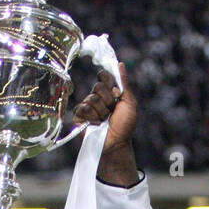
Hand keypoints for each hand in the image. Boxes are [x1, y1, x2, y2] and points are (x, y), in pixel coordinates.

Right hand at [74, 63, 139, 185]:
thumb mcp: (129, 103)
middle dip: (108, 100)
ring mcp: (87, 106)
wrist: (116, 144)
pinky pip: (83, 108)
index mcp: (109, 92)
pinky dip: (92, 117)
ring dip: (102, 112)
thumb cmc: (125, 126)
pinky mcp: (79, 117)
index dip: (109, 82)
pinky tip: (96, 124)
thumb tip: (121, 64)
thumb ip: (124, 84)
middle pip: (98, 87)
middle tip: (112, 111)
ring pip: (91, 99)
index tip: (117, 93)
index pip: (103, 76)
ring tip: (105, 121)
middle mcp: (97, 97)